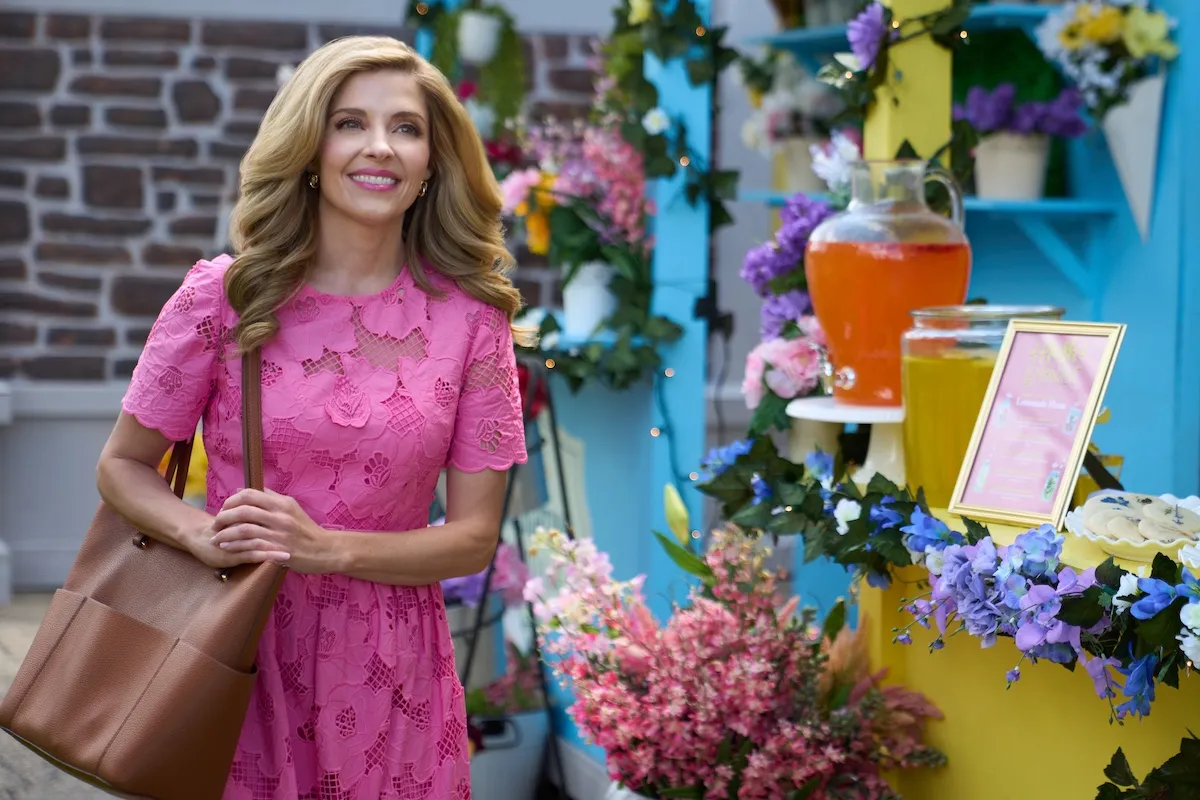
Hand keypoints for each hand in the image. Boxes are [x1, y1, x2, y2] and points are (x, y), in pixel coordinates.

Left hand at [207, 489, 333, 573]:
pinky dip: (235, 546)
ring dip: (226, 534)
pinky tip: (227, 547)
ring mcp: (278, 534)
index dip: (232, 500)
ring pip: (244, 529)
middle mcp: (280, 516)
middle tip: (216, 523)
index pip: (250, 495)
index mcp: (282, 504)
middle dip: (224, 516)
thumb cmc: (307, 529)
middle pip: (243, 511)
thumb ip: (272, 498)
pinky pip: (251, 546)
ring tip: (216, 538)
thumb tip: (252, 489)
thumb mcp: (292, 508)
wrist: (324, 550)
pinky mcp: (277, 550)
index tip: (224, 508)